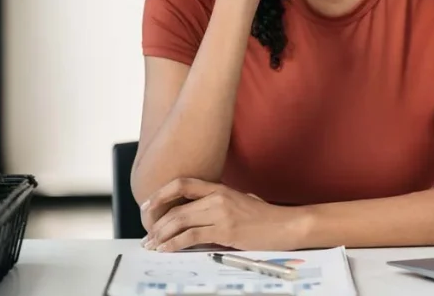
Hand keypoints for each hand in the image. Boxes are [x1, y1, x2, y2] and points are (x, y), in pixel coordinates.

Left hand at [142, 178, 304, 251]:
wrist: (286, 225)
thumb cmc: (265, 217)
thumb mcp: (241, 202)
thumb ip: (220, 203)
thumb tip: (199, 215)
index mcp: (220, 188)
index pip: (183, 184)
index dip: (161, 194)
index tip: (147, 206)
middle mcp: (218, 198)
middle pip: (177, 208)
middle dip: (156, 224)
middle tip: (147, 236)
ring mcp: (221, 213)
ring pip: (180, 221)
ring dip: (161, 236)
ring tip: (152, 245)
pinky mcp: (225, 231)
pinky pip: (191, 237)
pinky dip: (173, 244)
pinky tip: (166, 250)